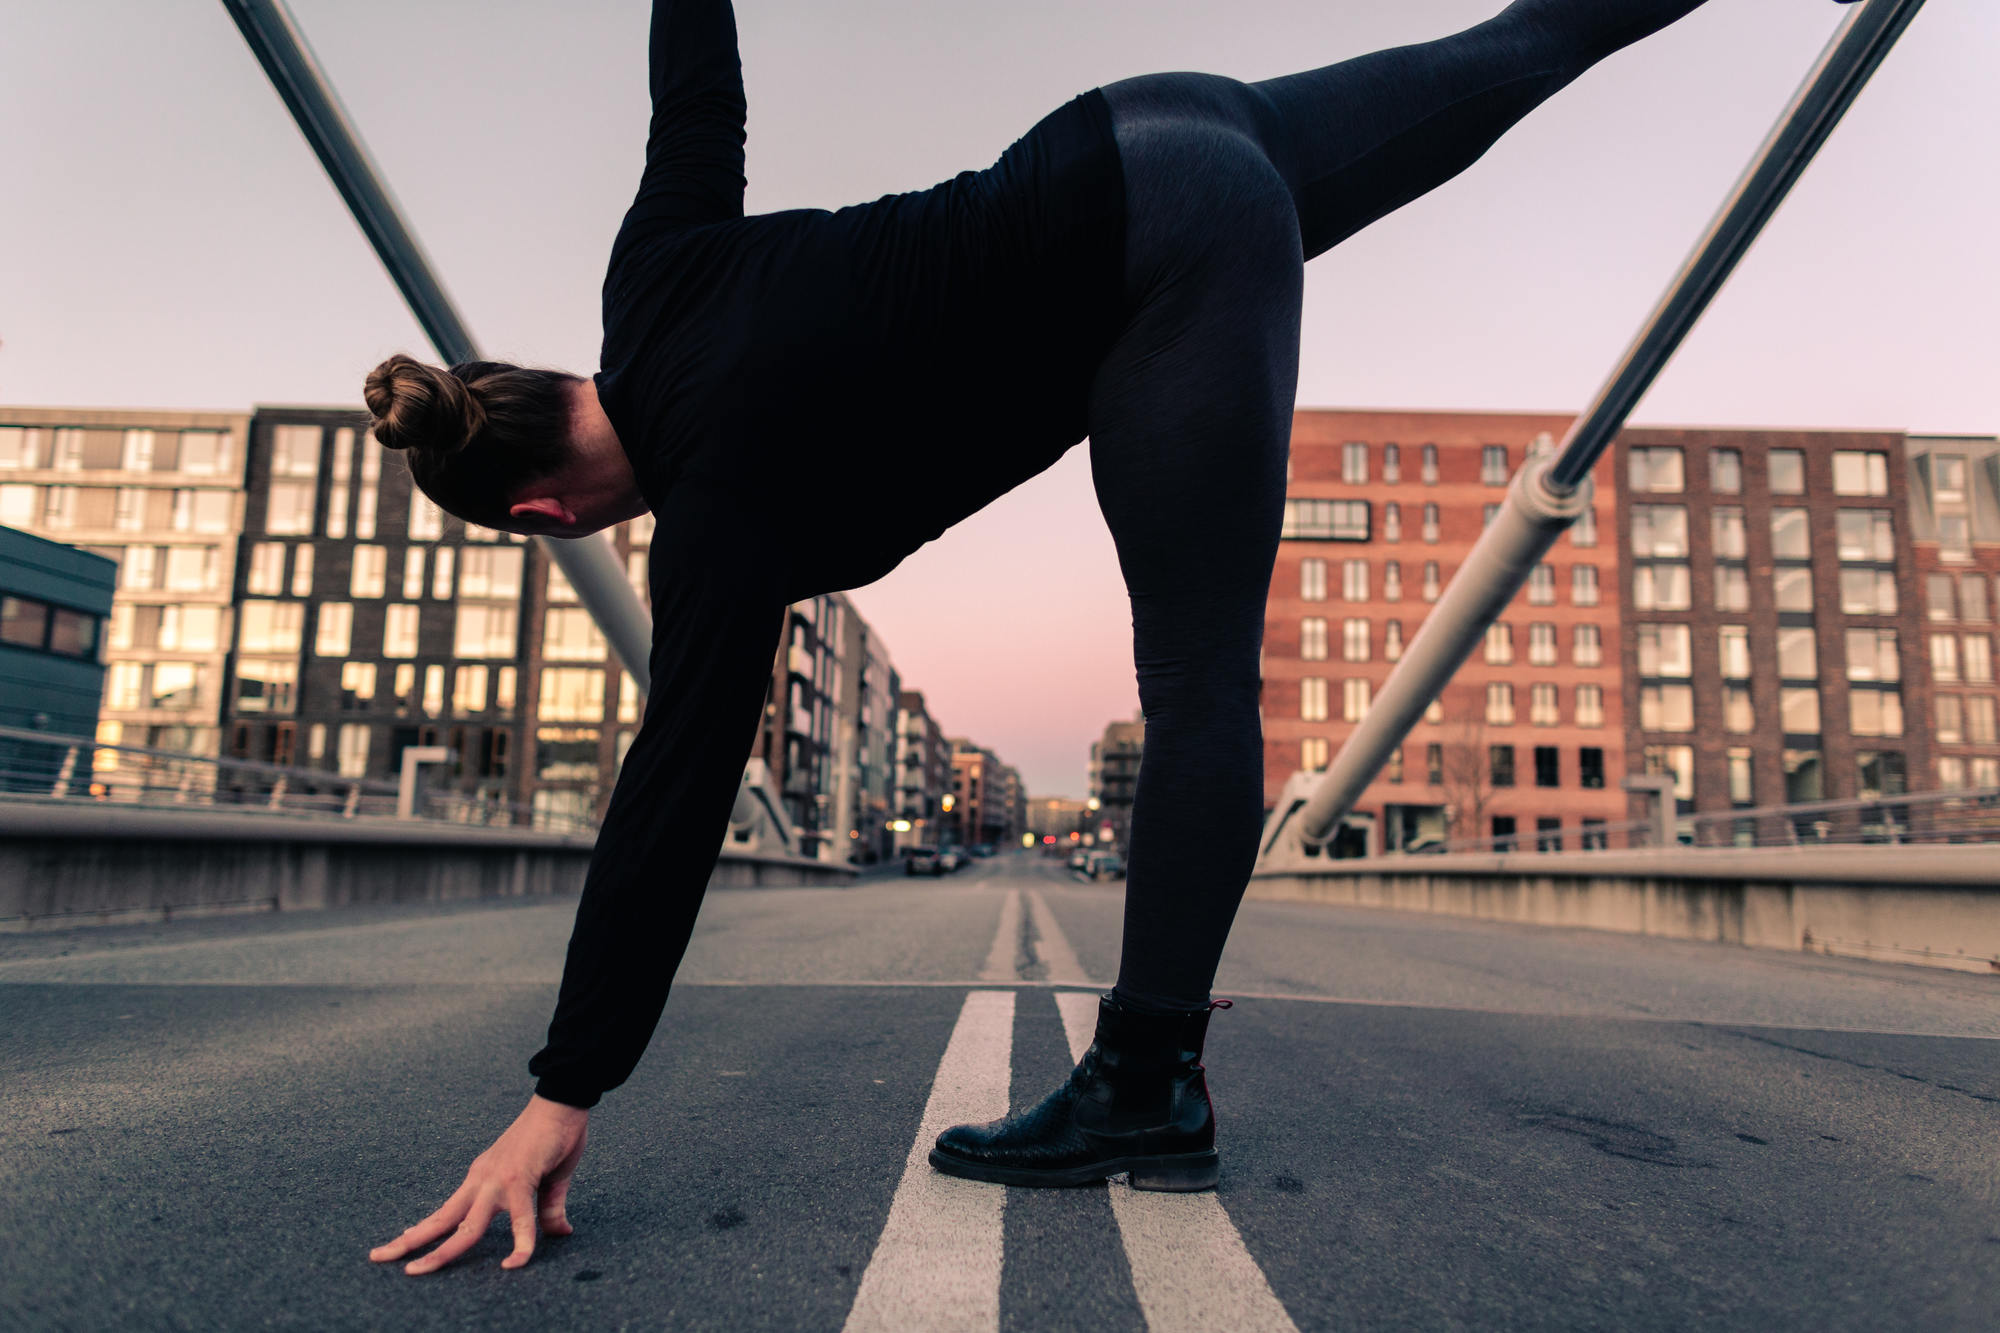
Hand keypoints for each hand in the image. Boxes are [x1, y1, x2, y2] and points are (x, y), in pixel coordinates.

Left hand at [369, 1093, 589, 1274]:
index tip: (401, 1242)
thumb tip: (561, 1232)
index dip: (423, 1228)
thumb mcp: (549, 1181)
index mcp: (482, 1178)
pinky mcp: (521, 1180)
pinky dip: (520, 1245)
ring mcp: (497, 1181)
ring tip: (415, 1271)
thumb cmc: (555, 1137)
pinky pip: (520, 1220)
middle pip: (442, 1220)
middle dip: (410, 1242)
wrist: (562, 1101)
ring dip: (440, 1252)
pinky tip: (513, 1264)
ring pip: (465, 1227)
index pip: (447, 1211)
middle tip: (378, 1258)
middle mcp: (482, 1181)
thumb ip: (548, 1209)